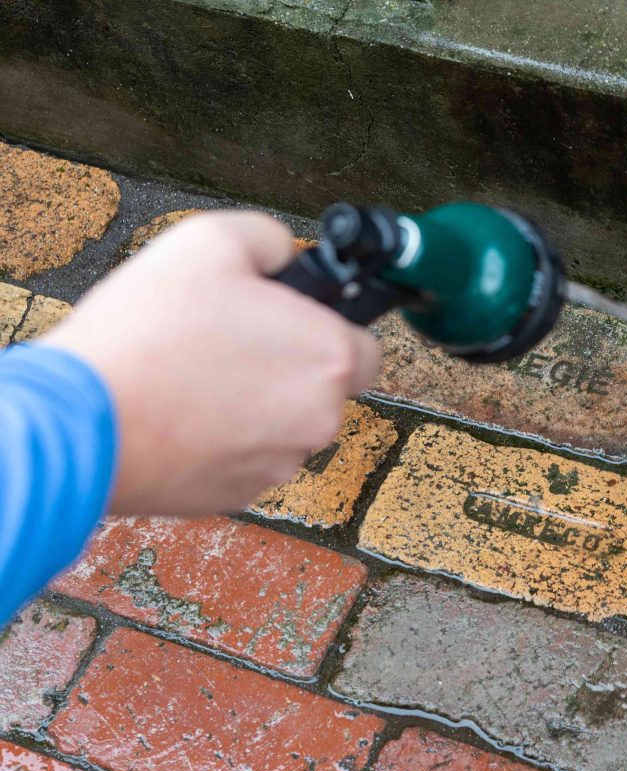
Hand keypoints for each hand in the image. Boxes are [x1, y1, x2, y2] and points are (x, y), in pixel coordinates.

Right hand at [42, 211, 380, 514]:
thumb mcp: (211, 241)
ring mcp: (280, 463)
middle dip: (287, 364)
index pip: (367, 346)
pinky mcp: (239, 494)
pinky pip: (245, 456)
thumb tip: (286, 256)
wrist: (79, 422)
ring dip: (254, 403)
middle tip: (226, 340)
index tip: (291, 320)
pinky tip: (176, 412)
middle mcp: (319, 419)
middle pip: (323, 386)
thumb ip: (270, 239)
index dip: (330, 326)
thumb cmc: (146, 331)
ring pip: (284, 424)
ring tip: (189, 375)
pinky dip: (222, 438)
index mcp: (330, 358)